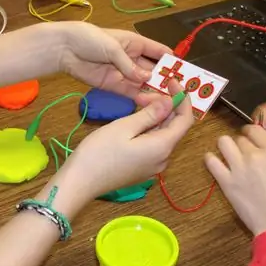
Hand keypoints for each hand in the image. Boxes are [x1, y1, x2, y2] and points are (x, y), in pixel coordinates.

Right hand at [56, 82, 194, 204]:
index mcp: (162, 147)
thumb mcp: (124, 127)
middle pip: (174, 127)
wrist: (79, 183)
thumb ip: (150, 115)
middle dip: (164, 107)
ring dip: (155, 118)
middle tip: (142, 95)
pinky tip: (133, 123)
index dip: (182, 99)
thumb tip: (169, 102)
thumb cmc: (99, 152)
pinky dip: (149, 130)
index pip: (185, 120)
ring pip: (163, 136)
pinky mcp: (142, 170)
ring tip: (136, 105)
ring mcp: (153, 167)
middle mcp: (163, 159)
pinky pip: (153, 145)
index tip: (172, 82)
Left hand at [57, 22, 172, 106]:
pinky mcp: (113, 85)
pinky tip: (151, 103)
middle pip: (154, 71)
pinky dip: (140, 98)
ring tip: (168, 101)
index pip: (159, 52)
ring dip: (154, 91)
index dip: (172, 61)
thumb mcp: (113, 48)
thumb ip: (129, 65)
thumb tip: (146, 79)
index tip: (185, 72)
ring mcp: (123, 73)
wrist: (65, 49)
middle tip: (179, 92)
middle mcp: (133, 59)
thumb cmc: (90, 39)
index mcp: (136, 43)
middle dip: (165, 80)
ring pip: (144, 84)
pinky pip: (130, 92)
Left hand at [204, 125, 265, 236]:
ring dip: (225, 147)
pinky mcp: (226, 183)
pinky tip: (213, 162)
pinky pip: (211, 162)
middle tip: (241, 153)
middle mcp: (255, 154)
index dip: (251, 134)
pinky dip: (211, 160)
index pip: (256, 129)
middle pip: (240, 138)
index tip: (249, 138)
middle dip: (240, 144)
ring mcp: (239, 167)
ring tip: (227, 155)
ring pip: (223, 142)